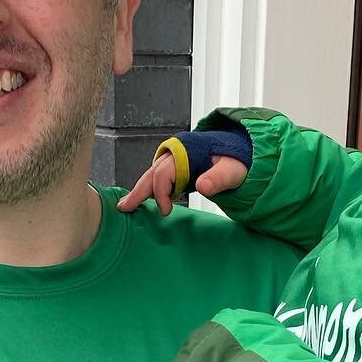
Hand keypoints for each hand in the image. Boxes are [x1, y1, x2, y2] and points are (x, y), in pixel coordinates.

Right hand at [117, 151, 248, 215]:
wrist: (238, 151)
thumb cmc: (235, 161)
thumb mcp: (232, 170)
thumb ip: (218, 179)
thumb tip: (203, 186)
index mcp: (185, 154)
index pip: (163, 175)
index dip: (161, 194)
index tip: (166, 211)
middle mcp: (175, 154)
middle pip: (151, 174)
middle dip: (138, 191)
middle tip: (124, 207)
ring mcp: (174, 160)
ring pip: (151, 175)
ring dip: (140, 190)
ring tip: (128, 204)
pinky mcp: (176, 166)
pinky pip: (158, 176)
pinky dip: (149, 187)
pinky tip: (143, 198)